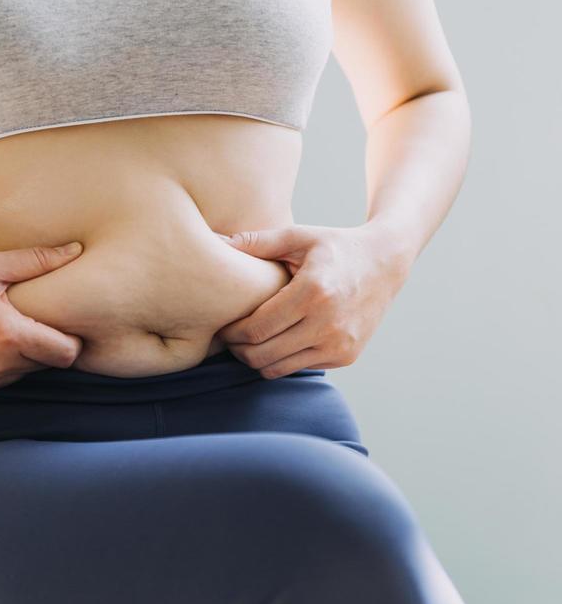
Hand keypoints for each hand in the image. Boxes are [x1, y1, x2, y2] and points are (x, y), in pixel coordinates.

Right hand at [0, 242, 85, 402]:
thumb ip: (36, 261)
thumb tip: (77, 249)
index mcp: (5, 335)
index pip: (65, 354)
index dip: (71, 340)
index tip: (62, 324)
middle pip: (44, 364)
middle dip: (42, 344)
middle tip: (24, 318)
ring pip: (19, 375)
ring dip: (16, 356)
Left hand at [216, 223, 410, 378]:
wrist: (385, 263)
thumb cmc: (336, 246)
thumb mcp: (300, 236)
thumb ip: (258, 241)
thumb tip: (217, 241)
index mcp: (312, 292)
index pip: (256, 329)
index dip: (232, 333)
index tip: (223, 326)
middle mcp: (327, 323)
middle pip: (262, 354)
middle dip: (239, 350)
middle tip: (230, 338)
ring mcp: (339, 344)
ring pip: (278, 368)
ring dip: (257, 359)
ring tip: (249, 342)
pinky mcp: (346, 356)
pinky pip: (300, 368)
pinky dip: (283, 360)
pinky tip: (277, 342)